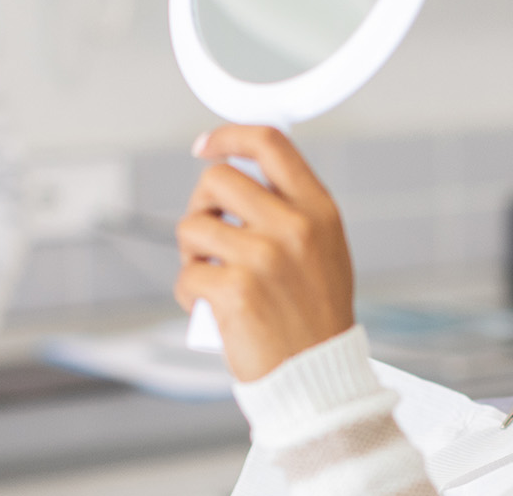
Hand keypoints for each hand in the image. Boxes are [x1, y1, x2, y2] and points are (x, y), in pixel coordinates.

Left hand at [174, 125, 355, 381]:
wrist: (317, 377)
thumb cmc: (315, 317)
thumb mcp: (325, 251)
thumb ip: (291, 210)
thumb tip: (240, 176)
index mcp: (318, 211)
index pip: (271, 144)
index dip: (230, 135)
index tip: (207, 144)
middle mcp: (294, 227)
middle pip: (217, 178)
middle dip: (202, 203)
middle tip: (207, 234)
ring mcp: (264, 257)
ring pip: (192, 226)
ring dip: (192, 252)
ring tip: (212, 276)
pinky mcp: (235, 290)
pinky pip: (187, 273)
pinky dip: (190, 291)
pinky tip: (210, 307)